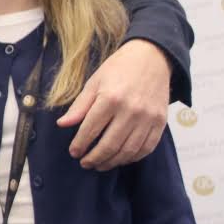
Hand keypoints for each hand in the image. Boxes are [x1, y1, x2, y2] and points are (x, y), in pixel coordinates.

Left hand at [58, 39, 169, 169]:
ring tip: (100, 164)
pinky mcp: (161, 122)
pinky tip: (121, 159)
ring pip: (128, 150)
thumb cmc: (118, 69)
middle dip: (94, 158)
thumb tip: (62, 125)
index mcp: (110, 99)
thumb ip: (79, 106)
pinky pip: (147, 148)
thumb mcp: (94, 83)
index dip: (80, 144)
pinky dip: (133, 158)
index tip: (73, 152)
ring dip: (112, 162)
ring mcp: (148, 118)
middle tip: (85, 163)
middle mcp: (131, 110)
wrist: (152, 58)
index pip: (90, 129)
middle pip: (110, 144)